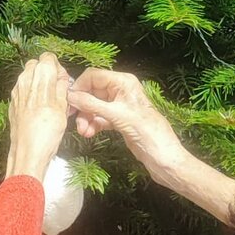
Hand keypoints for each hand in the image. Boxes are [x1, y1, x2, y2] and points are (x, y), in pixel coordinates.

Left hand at [6, 55, 69, 183]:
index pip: (47, 58)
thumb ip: (61, 87)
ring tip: (48, 99)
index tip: (62, 80)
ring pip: (27, 75)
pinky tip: (38, 107)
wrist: (27, 151)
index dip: (57, 67)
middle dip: (46, 72)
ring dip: (38, 81)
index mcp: (40, 79)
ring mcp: (16, 91)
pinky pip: (22, 88)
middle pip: (36, 63)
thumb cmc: (47, 132)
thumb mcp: (63, 108)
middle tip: (56, 88)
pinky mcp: (12, 101)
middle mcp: (25, 81)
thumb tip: (61, 76)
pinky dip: (30, 91)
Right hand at [66, 68, 184, 181]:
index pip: (94, 76)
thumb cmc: (148, 133)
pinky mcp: (119, 120)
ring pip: (94, 107)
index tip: (69, 102)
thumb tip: (70, 96)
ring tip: (83, 132)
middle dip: (82, 107)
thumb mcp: (118, 115)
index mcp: (124, 82)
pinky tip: (89, 133)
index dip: (80, 87)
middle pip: (91, 92)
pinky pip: (99, 118)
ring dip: (86, 118)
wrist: (164, 157)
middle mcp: (121, 90)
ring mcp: (119, 106)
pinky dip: (93, 124)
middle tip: (74, 121)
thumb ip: (92, 104)